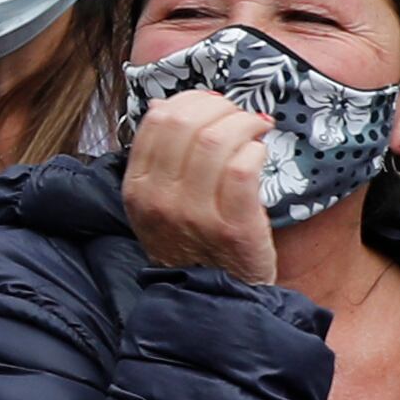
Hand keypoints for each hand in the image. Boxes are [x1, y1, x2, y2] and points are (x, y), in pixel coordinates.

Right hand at [120, 90, 276, 282]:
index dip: (192, 101)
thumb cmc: (190, 244)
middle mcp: (160, 200)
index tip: (215, 107)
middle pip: (188, 124)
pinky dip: (256, 151)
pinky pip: (243, 169)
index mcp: (138, 187)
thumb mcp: (157, 201)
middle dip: (223, 109)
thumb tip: (162, 106)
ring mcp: (195, 215)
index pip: (158, 121)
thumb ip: (157, 156)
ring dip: (245, 124)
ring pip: (217, 141)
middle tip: (241, 117)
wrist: (212, 298)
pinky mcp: (233, 226)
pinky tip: (261, 153)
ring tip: (257, 130)